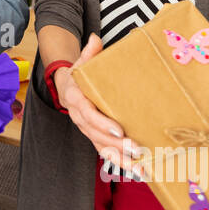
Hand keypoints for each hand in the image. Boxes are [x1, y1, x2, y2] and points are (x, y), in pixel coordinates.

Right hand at [56, 33, 142, 176]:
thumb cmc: (79, 75)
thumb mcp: (81, 62)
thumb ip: (90, 52)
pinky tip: (139, 171)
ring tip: (141, 168)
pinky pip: (107, 153)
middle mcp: (80, 119)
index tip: (119, 131)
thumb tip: (96, 38)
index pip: (88, 115)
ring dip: (122, 160)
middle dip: (117, 146)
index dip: (102, 124)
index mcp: (76, 100)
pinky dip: (122, 164)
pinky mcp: (95, 138)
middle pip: (97, 136)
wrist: (67, 88)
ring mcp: (87, 131)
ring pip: (102, 149)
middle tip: (137, 149)